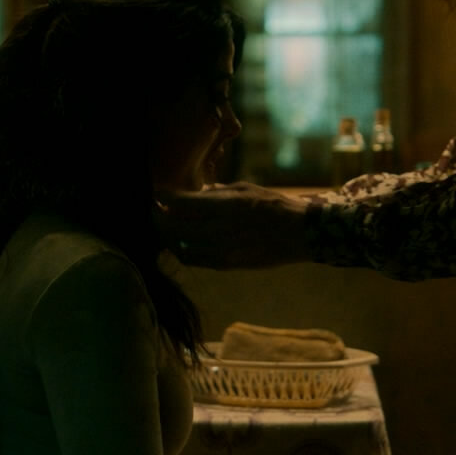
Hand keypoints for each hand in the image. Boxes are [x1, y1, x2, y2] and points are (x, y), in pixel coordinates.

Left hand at [153, 181, 313, 269]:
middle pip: (172, 227)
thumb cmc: (274, 205)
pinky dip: (181, 250)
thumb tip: (195, 194)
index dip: (163, 197)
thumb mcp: (245, 189)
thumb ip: (216, 193)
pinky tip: (181, 240)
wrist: (299, 234)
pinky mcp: (226, 265)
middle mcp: (219, 232)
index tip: (157, 192)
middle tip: (155, 209)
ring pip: (179, 247)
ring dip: (168, 235)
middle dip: (158, 217)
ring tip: (166, 225)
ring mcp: (221, 252)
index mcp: (224, 208)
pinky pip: (193, 260)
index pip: (180, 203)